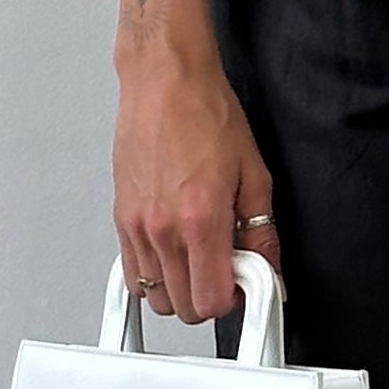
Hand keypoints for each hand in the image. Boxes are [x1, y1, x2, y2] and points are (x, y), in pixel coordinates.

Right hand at [113, 38, 280, 323]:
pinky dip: (155, 273)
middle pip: (182, 307)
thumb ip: (261, 232)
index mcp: (199, 220)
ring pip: (155, 295)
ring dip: (180, 288)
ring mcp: (136, 225)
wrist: (165, 81)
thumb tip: (268, 269)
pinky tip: (174, 249)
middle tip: (225, 268)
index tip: (242, 284)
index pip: (210, 301)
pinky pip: (132, 272)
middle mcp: (162, 228)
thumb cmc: (204, 114)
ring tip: (199, 256)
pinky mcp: (120, 217)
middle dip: (208, 298)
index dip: (231, 301)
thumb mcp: (253, 174)